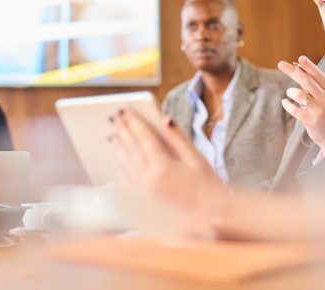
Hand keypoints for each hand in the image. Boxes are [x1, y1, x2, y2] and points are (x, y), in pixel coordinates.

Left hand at [111, 108, 226, 234]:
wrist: (210, 215)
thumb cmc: (207, 186)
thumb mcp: (196, 158)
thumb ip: (178, 138)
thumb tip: (165, 120)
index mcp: (163, 166)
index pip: (143, 137)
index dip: (133, 121)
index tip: (124, 110)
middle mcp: (149, 179)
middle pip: (130, 148)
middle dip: (122, 130)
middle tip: (115, 117)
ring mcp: (144, 190)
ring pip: (125, 163)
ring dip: (119, 147)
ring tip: (114, 133)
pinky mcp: (144, 199)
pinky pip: (126, 179)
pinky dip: (120, 165)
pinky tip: (119, 159)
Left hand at [277, 55, 324, 155]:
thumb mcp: (324, 93)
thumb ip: (312, 80)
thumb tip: (296, 64)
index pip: (317, 74)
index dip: (308, 65)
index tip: (299, 58)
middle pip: (306, 81)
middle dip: (293, 71)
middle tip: (280, 64)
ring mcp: (318, 109)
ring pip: (300, 95)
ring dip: (291, 92)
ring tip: (290, 93)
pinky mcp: (311, 121)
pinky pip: (295, 110)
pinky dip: (287, 105)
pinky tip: (285, 103)